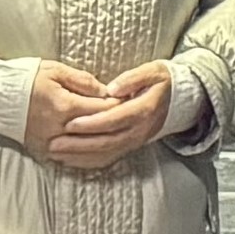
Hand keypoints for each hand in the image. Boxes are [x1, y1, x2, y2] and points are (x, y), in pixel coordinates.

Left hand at [30, 59, 178, 170]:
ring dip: (79, 156)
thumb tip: (113, 89)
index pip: (113, 120)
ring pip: (105, 153)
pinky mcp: (130, 146)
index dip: (91, 123)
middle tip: (54, 143)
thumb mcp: (153, 71)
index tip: (70, 123)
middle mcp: (138, 131)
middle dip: (78, 144)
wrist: (180, 100)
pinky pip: (108, 159)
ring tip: (56, 153)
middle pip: (105, 142)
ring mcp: (134, 141)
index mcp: (142, 111)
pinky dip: (88, 161)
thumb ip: (133, 78)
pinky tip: (70, 160)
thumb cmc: (162, 82)